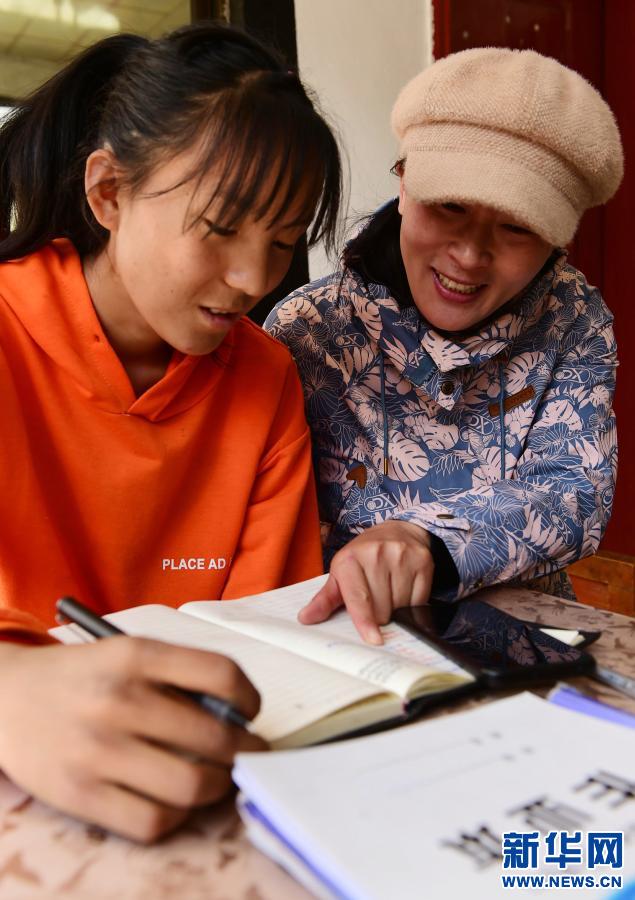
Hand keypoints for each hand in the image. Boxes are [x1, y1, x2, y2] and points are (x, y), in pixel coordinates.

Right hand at [0, 638, 265, 842]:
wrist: (5, 698)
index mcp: (136, 655)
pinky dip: (176, 816)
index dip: (251, 698)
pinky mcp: (80, 794)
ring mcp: (98, 750)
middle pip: (216, 737)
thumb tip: (236, 715)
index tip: (251, 712)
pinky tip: (174, 801)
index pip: (222, 673)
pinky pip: (152, 821)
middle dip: (243, 751)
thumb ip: (178, 674)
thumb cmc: (80, 676)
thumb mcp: (126, 652)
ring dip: (217, 787)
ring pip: (191, 785)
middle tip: (244, 754)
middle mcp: (119, 700)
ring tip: (216, 779)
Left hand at [299, 521, 433, 643]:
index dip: (365, 621)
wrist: (396, 531)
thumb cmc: (363, 557)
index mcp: (350, 559)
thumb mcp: (341, 573)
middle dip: (379, 615)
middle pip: (382, 609)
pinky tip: (405, 588)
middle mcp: (376, 554)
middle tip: (376, 599)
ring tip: (390, 590)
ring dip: (396, 608)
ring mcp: (402, 556)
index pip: (359, 598)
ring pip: (401, 606)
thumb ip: (325, 599)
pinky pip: (419, 599)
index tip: (373, 639)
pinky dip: (412, 602)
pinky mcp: (423, 561)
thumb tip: (305, 619)